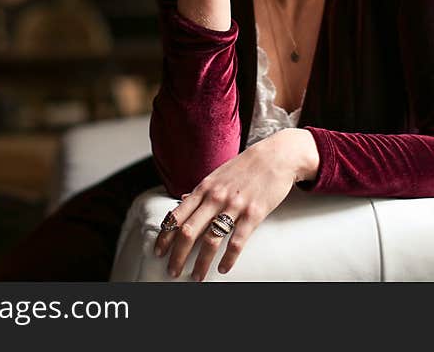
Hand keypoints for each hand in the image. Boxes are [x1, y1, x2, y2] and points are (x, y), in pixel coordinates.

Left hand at [154, 129, 314, 280]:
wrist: (275, 156)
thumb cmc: (244, 167)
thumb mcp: (217, 175)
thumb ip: (200, 190)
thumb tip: (182, 200)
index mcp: (203, 188)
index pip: (177, 216)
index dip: (165, 236)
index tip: (158, 252)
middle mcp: (215, 197)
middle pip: (189, 231)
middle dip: (178, 255)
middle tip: (172, 271)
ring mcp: (234, 206)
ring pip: (211, 240)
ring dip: (201, 262)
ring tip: (196, 277)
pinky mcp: (254, 213)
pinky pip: (237, 241)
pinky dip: (229, 258)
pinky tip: (223, 268)